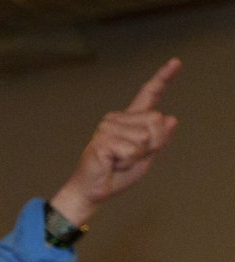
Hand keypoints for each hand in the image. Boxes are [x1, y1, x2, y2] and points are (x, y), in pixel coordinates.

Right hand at [51, 59, 179, 224]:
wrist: (93, 191)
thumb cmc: (116, 174)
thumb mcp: (146, 157)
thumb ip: (159, 139)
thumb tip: (171, 118)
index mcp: (131, 120)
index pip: (148, 95)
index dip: (163, 78)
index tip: (176, 62)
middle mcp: (118, 118)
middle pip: (156, 121)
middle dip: (152, 144)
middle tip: (130, 158)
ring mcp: (108, 127)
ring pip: (145, 137)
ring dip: (137, 156)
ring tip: (119, 161)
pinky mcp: (103, 139)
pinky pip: (132, 149)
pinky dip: (127, 162)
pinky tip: (113, 163)